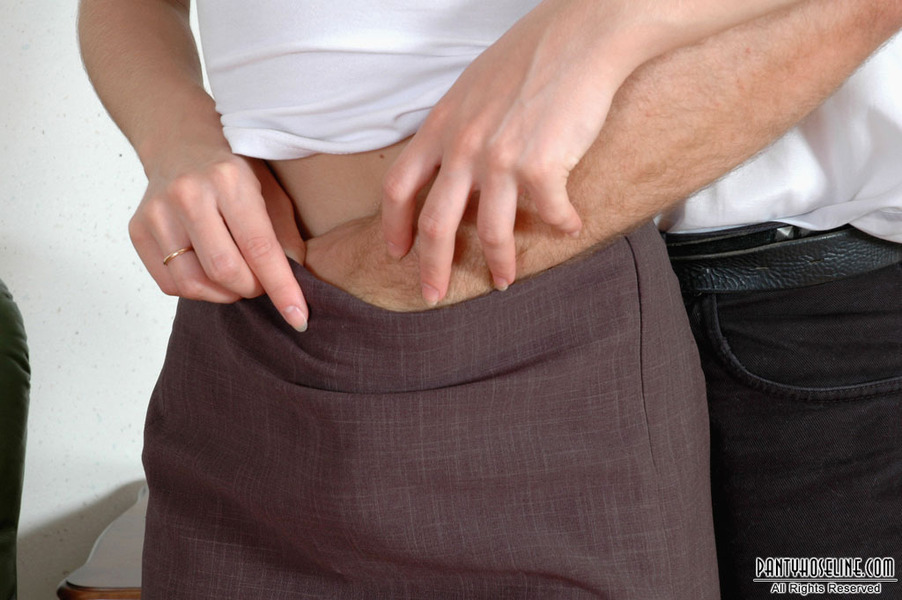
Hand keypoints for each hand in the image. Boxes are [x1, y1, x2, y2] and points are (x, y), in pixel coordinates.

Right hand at [129, 151, 308, 330]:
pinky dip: (197, 291)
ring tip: (236, 279)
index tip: (299, 316)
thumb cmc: (233, 174)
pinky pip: (170, 285)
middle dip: (251, 289)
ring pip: (193, 284)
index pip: (259, 248)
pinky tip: (208, 273)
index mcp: (229, 180)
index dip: (281, 288)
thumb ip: (286, 237)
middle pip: (224, 271)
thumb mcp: (271, 192)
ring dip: (224, 294)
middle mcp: (188, 194)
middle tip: (260, 283)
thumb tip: (297, 281)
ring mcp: (157, 213)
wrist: (180, 147)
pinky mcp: (137, 230)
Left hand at [381, 0, 649, 304]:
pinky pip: (549, 214)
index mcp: (442, 126)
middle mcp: (464, 146)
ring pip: (491, 232)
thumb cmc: (532, 55)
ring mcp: (501, 159)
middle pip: (435, 224)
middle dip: (432, 267)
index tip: (397, 251)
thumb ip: (457, 126)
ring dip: (499, 264)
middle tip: (433, 295)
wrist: (582, 37)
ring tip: (504, 282)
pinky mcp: (542, 167)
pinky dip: (561, 225)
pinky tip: (570, 226)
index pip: (399, 186)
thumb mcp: (473, 87)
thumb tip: (452, 160)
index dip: (394, 225)